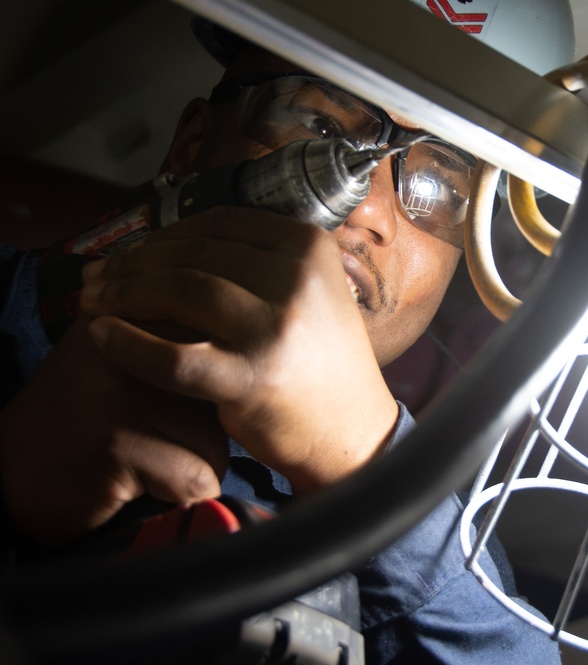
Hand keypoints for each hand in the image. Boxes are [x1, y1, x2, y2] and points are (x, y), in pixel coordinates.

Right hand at [0, 319, 228, 544]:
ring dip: (193, 461)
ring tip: (141, 456)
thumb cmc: (97, 417)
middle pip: (228, 390)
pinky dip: (177, 492)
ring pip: (219, 438)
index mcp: (140, 308)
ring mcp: (123, 386)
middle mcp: (130, 335)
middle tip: (154, 432)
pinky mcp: (118, 440)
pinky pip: (197, 477)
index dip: (221, 385)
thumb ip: (191, 337)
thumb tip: (263, 334)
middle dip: (209, 424)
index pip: (224, 340)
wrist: (16, 467)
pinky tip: (133, 481)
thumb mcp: (140, 358)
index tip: (193, 403)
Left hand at [78, 207, 399, 493]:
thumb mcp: (311, 292)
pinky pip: (171, 357)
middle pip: (193, 256)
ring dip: (124, 295)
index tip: (134, 249)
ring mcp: (274, 329)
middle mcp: (296, 280)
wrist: (349, 429)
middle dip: (133, 263)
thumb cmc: (320, 361)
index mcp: (309, 248)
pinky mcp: (250, 379)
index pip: (220, 223)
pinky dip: (127, 344)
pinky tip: (101, 337)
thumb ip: (259, 263)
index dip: (166, 233)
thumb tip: (172, 242)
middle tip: (97, 275)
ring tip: (93, 301)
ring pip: (178, 294)